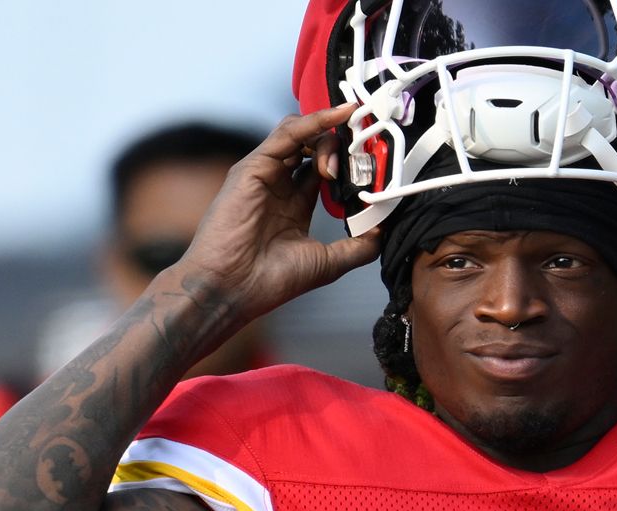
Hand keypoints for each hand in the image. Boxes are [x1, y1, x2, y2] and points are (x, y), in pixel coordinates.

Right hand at [176, 104, 381, 320]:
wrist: (232, 288)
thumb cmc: (270, 281)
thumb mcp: (328, 263)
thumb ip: (358, 246)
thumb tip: (384, 230)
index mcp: (295, 205)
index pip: (325, 169)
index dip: (351, 164)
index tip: (377, 168)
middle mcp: (280, 185)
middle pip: (315, 147)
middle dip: (344, 146)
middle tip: (367, 158)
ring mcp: (265, 173)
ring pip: (302, 134)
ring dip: (332, 135)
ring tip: (353, 148)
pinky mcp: (254, 166)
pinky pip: (288, 133)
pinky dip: (315, 121)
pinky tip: (338, 116)